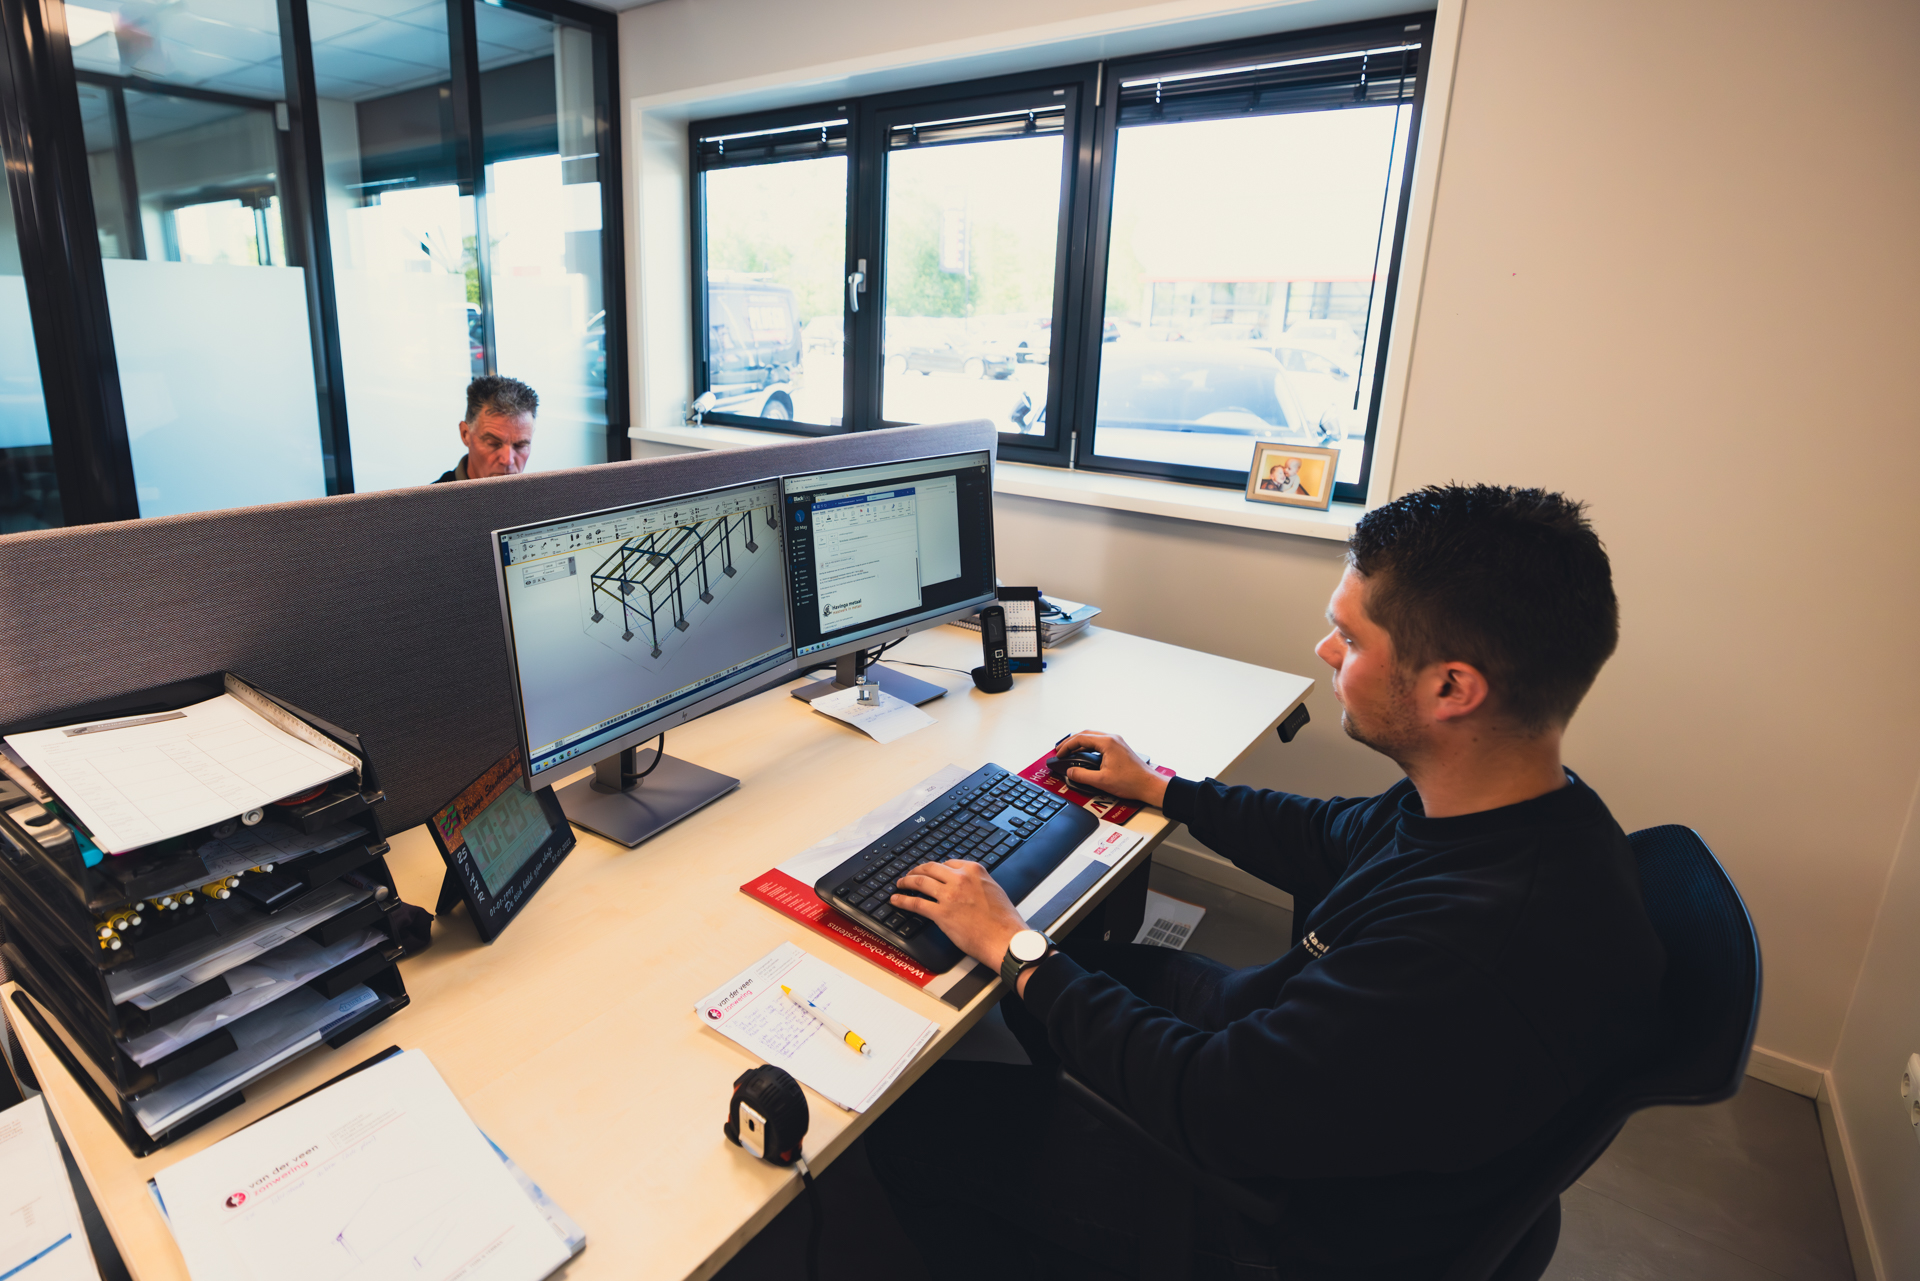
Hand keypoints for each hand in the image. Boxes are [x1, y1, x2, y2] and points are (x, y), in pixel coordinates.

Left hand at [890, 860, 1027, 971]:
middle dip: (916, 871)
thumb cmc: (1003, 920)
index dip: (935, 868)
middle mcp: (960, 879)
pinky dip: (902, 901)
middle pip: (930, 869)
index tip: (929, 871)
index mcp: (974, 871)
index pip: (947, 863)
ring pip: (920, 882)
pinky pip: (916, 903)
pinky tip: (896, 900)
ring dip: (906, 882)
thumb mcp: (993, 890)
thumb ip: (977, 883)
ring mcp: (949, 895)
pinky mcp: (941, 913)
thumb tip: (966, 886)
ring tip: (900, 884)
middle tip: (910, 875)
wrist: (1005, 939)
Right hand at [1052, 731, 1169, 807]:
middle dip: (1071, 742)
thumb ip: (1082, 776)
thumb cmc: (1131, 782)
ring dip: (1080, 743)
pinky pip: (1100, 743)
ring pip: (1093, 737)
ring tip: (1070, 752)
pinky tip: (1085, 755)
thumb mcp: (1101, 781)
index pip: (1080, 739)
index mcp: (1107, 742)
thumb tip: (1070, 772)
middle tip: (1060, 750)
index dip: (1066, 746)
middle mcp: (1113, 738)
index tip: (1059, 754)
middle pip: (1086, 734)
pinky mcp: (1119, 748)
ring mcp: (1117, 742)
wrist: (1149, 785)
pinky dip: (1089, 746)